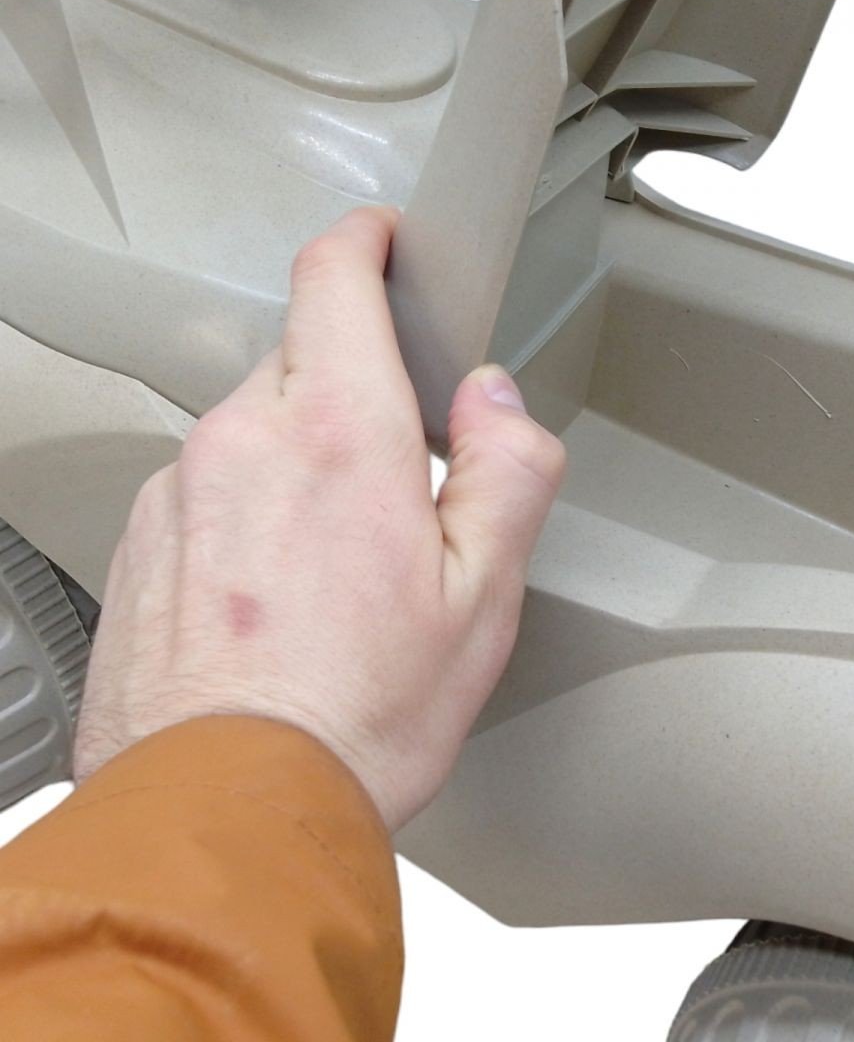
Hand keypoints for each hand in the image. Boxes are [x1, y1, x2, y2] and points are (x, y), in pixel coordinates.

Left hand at [73, 207, 565, 831]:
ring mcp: (181, 489)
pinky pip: (209, 487)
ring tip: (337, 567)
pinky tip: (280, 596)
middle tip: (399, 477)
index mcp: (338, 436)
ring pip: (255, 429)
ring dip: (302, 460)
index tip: (381, 241)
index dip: (363, 242)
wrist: (230, 814)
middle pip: (302, 360)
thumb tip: (497, 401)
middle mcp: (243, 441)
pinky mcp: (144, 540)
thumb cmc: (359, 714)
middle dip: (355, 391)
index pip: (334, 280)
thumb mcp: (486, 595)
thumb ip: (508, 468)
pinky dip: (250, 511)